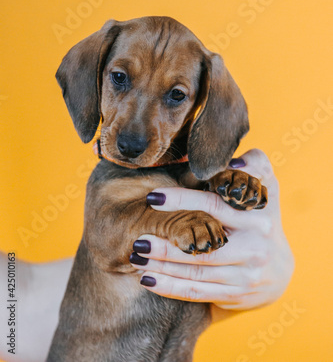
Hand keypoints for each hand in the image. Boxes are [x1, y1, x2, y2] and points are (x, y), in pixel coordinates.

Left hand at [130, 149, 293, 311]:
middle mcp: (254, 246)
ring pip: (197, 271)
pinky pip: (198, 291)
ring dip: (162, 266)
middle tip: (139, 239)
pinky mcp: (236, 294)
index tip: (154, 198)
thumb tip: (234, 161)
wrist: (278, 270)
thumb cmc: (260, 218)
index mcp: (258, 216)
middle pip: (204, 246)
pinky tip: (148, 279)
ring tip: (136, 257)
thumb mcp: (267, 188)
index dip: (183, 201)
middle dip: (167, 245)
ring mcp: (246, 274)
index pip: (214, 206)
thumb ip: (255, 165)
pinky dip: (171, 287)